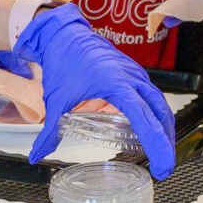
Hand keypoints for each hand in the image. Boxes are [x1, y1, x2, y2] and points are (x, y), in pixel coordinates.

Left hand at [14, 4, 178, 176]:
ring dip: (163, 128)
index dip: (157, 143)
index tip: (163, 165)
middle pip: (159, 113)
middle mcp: (132, 78)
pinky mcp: (134, 72)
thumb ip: (49, 133)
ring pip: (158, 104)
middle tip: (164, 168)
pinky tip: (150, 129)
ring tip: (162, 153)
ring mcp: (135, 74)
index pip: (145, 118)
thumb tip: (36, 156)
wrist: (64, 34)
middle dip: (165, 142)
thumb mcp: (56, 100)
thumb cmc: (63, 61)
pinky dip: (154, 114)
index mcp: (116, 84)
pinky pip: (150, 95)